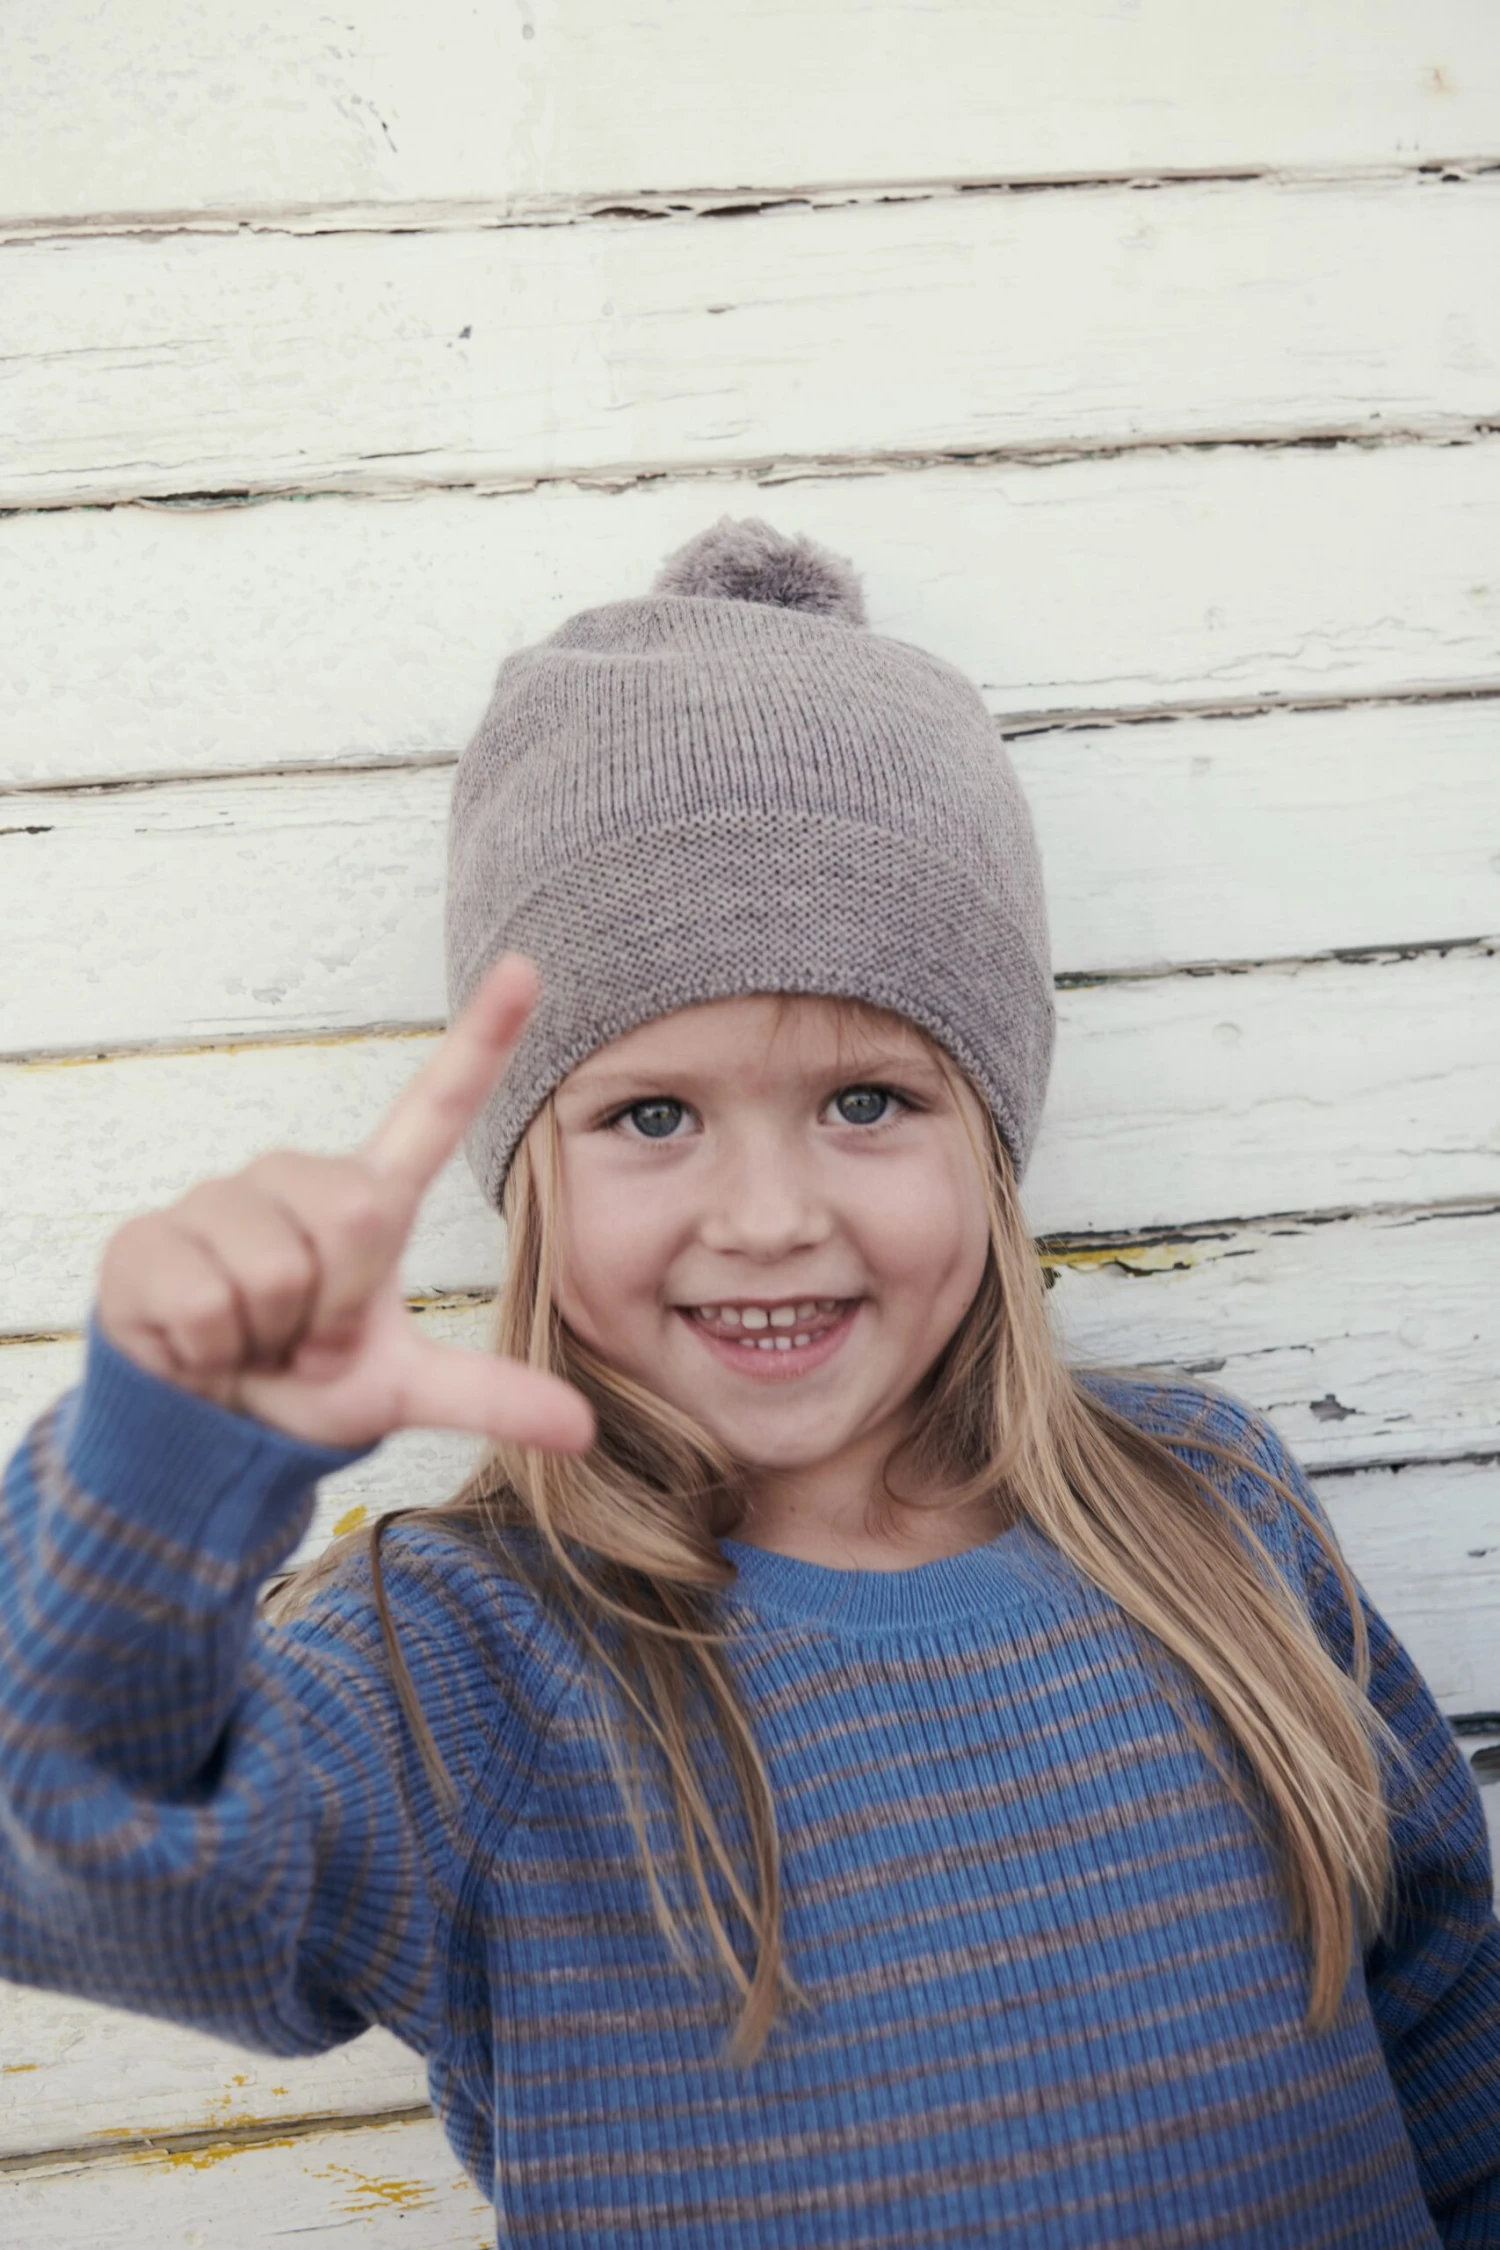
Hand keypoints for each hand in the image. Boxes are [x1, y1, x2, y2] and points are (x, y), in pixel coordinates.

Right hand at [95, 955, 594, 1454]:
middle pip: (357, 1218)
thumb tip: (582, 1431)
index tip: (528, 968)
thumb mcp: (400, 1393)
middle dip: (340, 1307)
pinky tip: (196, 1342)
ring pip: (274, 1270)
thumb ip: (490, 1397)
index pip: (436, 1108)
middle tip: (309, 1334)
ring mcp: (221, 1200)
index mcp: (369, 1198)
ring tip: (251, 1334)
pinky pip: (205, 1302)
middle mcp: (298, 1180)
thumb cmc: (302, 1383)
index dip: (482, 1040)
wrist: (201, 1429)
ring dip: (270, 1334)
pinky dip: (207, 1349)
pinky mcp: (147, 1237)